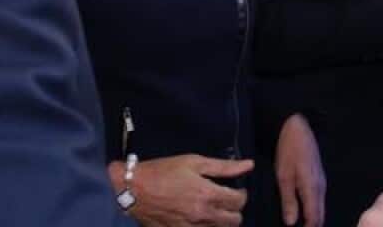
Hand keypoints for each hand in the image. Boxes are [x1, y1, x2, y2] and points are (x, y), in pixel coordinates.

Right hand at [107, 153, 252, 226]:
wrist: (133, 189)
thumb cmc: (164, 171)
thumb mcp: (194, 162)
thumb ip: (224, 166)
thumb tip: (249, 165)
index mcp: (208, 194)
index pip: (239, 201)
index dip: (241, 194)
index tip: (235, 189)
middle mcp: (203, 215)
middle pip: (234, 220)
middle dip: (234, 209)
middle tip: (226, 200)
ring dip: (221, 221)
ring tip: (214, 209)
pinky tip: (201, 218)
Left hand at [275, 113, 325, 226]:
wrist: (298, 128)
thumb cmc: (289, 151)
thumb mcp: (284, 176)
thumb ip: (289, 200)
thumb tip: (291, 223)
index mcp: (312, 190)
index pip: (314, 219)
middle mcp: (321, 188)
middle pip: (320, 215)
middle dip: (312, 226)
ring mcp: (321, 182)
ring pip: (320, 208)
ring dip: (313, 219)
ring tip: (302, 225)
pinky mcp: (319, 177)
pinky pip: (319, 200)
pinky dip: (313, 210)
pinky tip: (304, 212)